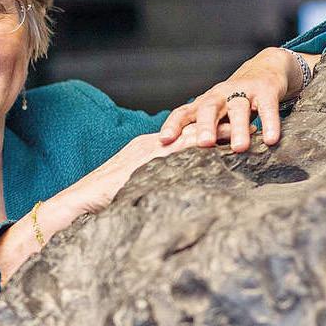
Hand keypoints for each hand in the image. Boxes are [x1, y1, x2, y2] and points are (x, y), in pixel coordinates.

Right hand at [65, 120, 249, 214]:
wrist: (77, 202)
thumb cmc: (102, 202)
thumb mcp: (135, 192)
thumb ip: (154, 186)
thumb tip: (173, 194)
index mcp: (148, 150)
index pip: (185, 136)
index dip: (210, 131)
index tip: (234, 128)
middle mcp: (149, 146)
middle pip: (191, 132)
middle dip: (219, 127)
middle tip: (248, 123)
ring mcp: (145, 152)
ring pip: (187, 138)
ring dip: (215, 134)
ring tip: (243, 131)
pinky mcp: (143, 163)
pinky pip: (175, 153)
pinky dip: (198, 149)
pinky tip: (218, 149)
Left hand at [157, 47, 303, 153]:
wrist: (265, 68)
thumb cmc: (234, 100)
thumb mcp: (216, 113)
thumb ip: (204, 131)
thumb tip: (184, 158)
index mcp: (204, 103)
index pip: (184, 112)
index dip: (173, 125)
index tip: (165, 140)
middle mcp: (220, 95)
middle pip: (209, 108)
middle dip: (206, 126)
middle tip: (204, 143)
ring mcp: (243, 91)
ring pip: (238, 109)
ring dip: (238, 128)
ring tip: (240, 148)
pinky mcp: (266, 91)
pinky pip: (268, 108)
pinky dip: (269, 123)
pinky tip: (271, 139)